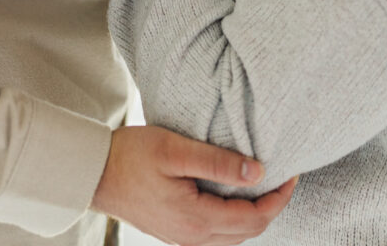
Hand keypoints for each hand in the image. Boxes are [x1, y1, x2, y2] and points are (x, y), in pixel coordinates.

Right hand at [91, 125, 296, 244]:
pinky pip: (216, 234)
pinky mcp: (175, 231)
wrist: (94, 173)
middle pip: (248, 232)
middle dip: (272, 207)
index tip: (291, 174)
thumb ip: (217, 162)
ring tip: (264, 184)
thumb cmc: (132, 155)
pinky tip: (234, 194)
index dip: (279, 199)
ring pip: (233, 237)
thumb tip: (257, 171)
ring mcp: (182, 238)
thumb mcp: (175, 149)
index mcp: (196, 218)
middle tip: (284, 177)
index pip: (254, 218)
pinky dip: (234, 217)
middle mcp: (192, 237)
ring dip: (254, 214)